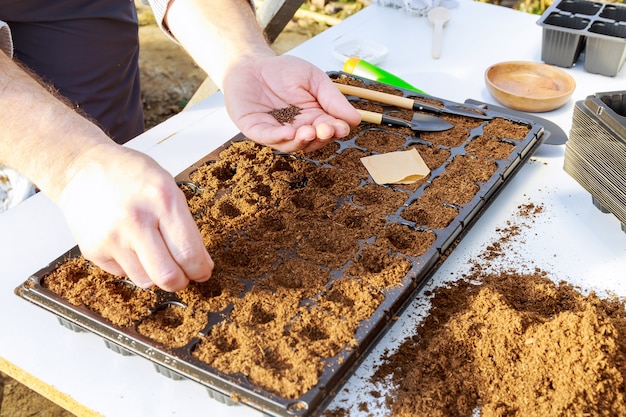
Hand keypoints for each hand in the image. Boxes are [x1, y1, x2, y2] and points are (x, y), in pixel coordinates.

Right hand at [56, 143, 213, 291]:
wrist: (81, 168)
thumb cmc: (128, 174)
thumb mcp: (167, 186)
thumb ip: (185, 224)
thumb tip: (201, 261)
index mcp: (162, 200)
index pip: (188, 252)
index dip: (200, 269)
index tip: (202, 272)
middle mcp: (136, 220)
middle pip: (168, 276)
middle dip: (182, 281)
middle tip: (184, 275)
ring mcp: (112, 237)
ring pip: (146, 281)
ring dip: (156, 276)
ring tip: (156, 257)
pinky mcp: (93, 250)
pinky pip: (123, 274)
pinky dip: (133, 266)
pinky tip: (129, 245)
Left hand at [222, 54, 360, 152]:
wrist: (252, 62)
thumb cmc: (283, 71)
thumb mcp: (314, 79)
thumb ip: (332, 98)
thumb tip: (355, 119)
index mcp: (313, 118)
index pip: (329, 129)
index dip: (336, 130)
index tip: (342, 127)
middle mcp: (297, 129)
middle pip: (312, 141)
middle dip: (320, 137)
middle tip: (325, 129)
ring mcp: (276, 132)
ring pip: (292, 144)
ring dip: (301, 140)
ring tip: (309, 131)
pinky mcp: (256, 129)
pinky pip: (268, 138)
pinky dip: (279, 137)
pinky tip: (289, 132)